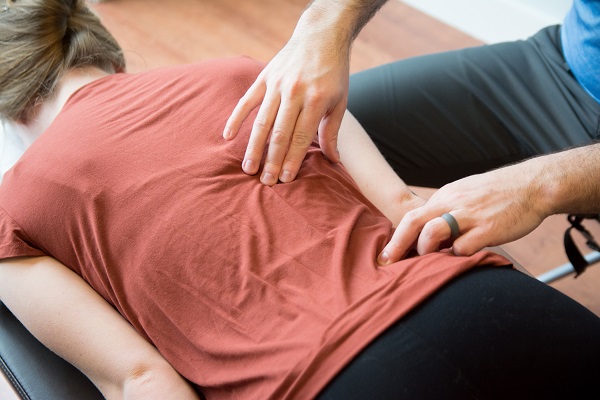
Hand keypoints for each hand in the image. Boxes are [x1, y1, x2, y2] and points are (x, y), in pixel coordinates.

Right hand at [223, 30, 348, 185]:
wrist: (321, 36)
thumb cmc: (333, 73)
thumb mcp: (340, 102)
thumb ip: (333, 132)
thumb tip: (334, 162)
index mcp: (316, 100)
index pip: (301, 137)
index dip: (292, 160)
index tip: (285, 179)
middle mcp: (295, 92)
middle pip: (279, 134)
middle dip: (272, 160)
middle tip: (266, 182)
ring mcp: (277, 84)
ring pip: (262, 122)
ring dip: (254, 147)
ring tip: (248, 168)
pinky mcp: (264, 78)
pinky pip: (247, 101)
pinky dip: (236, 118)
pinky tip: (228, 136)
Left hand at [377, 164, 547, 263]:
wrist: (533, 185)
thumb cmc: (497, 193)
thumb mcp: (465, 194)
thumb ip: (446, 211)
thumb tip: (428, 233)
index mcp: (445, 196)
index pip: (412, 216)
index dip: (397, 236)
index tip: (386, 255)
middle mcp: (453, 203)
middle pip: (414, 222)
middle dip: (397, 245)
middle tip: (387, 264)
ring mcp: (470, 216)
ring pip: (433, 233)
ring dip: (426, 251)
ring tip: (431, 261)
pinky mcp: (488, 229)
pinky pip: (463, 248)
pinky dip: (456, 257)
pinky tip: (460, 260)